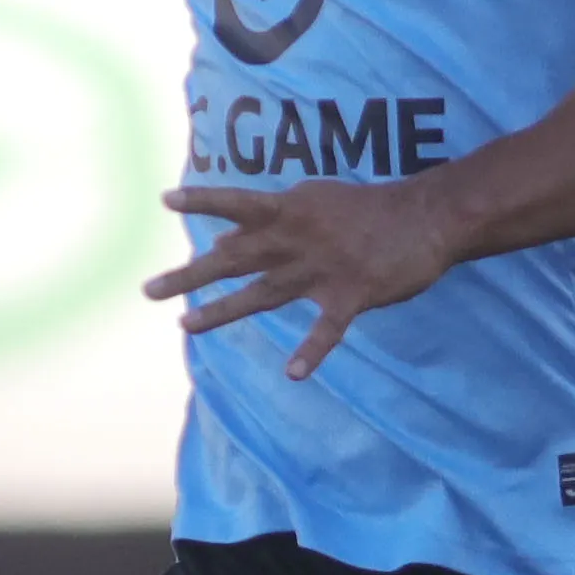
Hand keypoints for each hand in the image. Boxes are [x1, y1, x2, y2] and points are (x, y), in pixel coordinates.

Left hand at [149, 177, 461, 378]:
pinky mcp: (351, 294)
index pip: (237, 204)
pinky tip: (293, 373)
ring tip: (186, 327)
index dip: (202, 202)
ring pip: (262, 293)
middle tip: (148, 290)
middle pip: (233, 258)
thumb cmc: (366, 209)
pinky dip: (312, 351)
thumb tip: (221, 241)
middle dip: (190, 275)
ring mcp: (321, 268)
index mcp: (289, 211)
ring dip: (222, 311)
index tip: (164, 201)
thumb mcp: (313, 203)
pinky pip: (327, 330)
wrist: (426, 215)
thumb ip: (269, 223)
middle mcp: (296, 238)